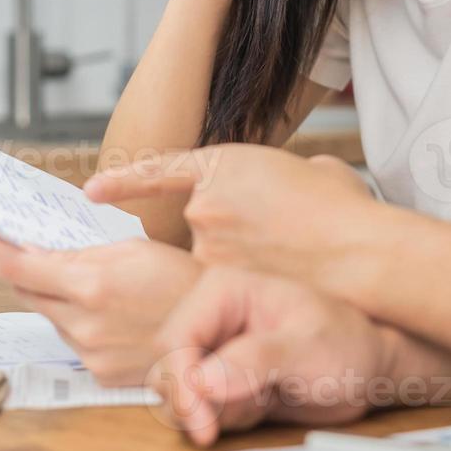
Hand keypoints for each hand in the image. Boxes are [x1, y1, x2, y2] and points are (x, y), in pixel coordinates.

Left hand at [0, 223, 201, 385]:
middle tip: (26, 249)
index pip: (18, 266)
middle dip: (24, 269)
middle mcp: (83, 323)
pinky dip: (79, 323)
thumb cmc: (186, 283)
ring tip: (95, 285)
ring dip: (57, 298)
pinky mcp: (98, 372)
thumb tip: (43, 250)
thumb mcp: (136, 249)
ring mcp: (88, 353)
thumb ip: (84, 252)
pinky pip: (72, 342)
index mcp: (91, 284)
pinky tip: (112, 314)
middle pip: (27, 293)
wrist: (218, 331)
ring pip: (51, 317)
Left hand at [84, 146, 387, 282]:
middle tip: (271, 239)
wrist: (356, 252)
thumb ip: (286, 176)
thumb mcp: (316, 170)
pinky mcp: (217, 283)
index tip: (94, 190)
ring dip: (235, 263)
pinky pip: (216, 287)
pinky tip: (276, 282)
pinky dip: (241, 287)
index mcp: (224, 163)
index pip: (158, 170)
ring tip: (286, 262)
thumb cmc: (344, 210)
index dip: (124, 181)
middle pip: (195, 224)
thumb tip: (294, 182)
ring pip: (204, 260)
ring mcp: (206, 245)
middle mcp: (203, 203)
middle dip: (226, 235)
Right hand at [150, 266, 395, 445]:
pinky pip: (199, 408)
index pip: (174, 339)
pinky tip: (261, 403)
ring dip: (215, 411)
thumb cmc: (347, 343)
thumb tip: (204, 379)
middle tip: (240, 414)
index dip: (181, 385)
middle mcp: (212, 317)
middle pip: (167, 369)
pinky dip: (225, 417)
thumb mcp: (309, 348)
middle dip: (196, 403)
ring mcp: (214, 349)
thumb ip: (257, 360)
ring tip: (263, 397)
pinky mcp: (219, 379)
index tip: (202, 422)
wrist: (367, 368)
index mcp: (225, 290)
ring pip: (179, 393)